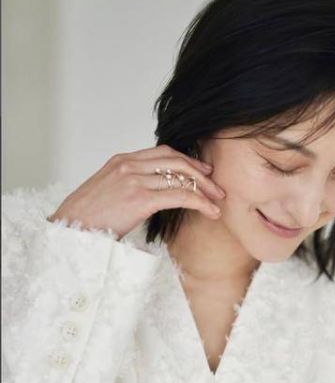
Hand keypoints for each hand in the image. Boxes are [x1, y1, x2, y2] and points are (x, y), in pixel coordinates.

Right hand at [46, 144, 225, 240]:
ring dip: (204, 190)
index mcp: (121, 161)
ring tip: (217, 202)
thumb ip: (127, 187)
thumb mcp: (107, 193)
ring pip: (181, 177)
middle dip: (200, 173)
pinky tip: (210, 211)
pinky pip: (179, 195)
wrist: (69, 229)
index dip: (187, 161)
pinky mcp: (140, 198)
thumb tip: (148, 196)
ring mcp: (134, 180)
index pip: (163, 153)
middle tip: (216, 187)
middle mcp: (129, 165)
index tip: (203, 172)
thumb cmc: (87, 218)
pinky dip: (200, 202)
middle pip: (176, 160)